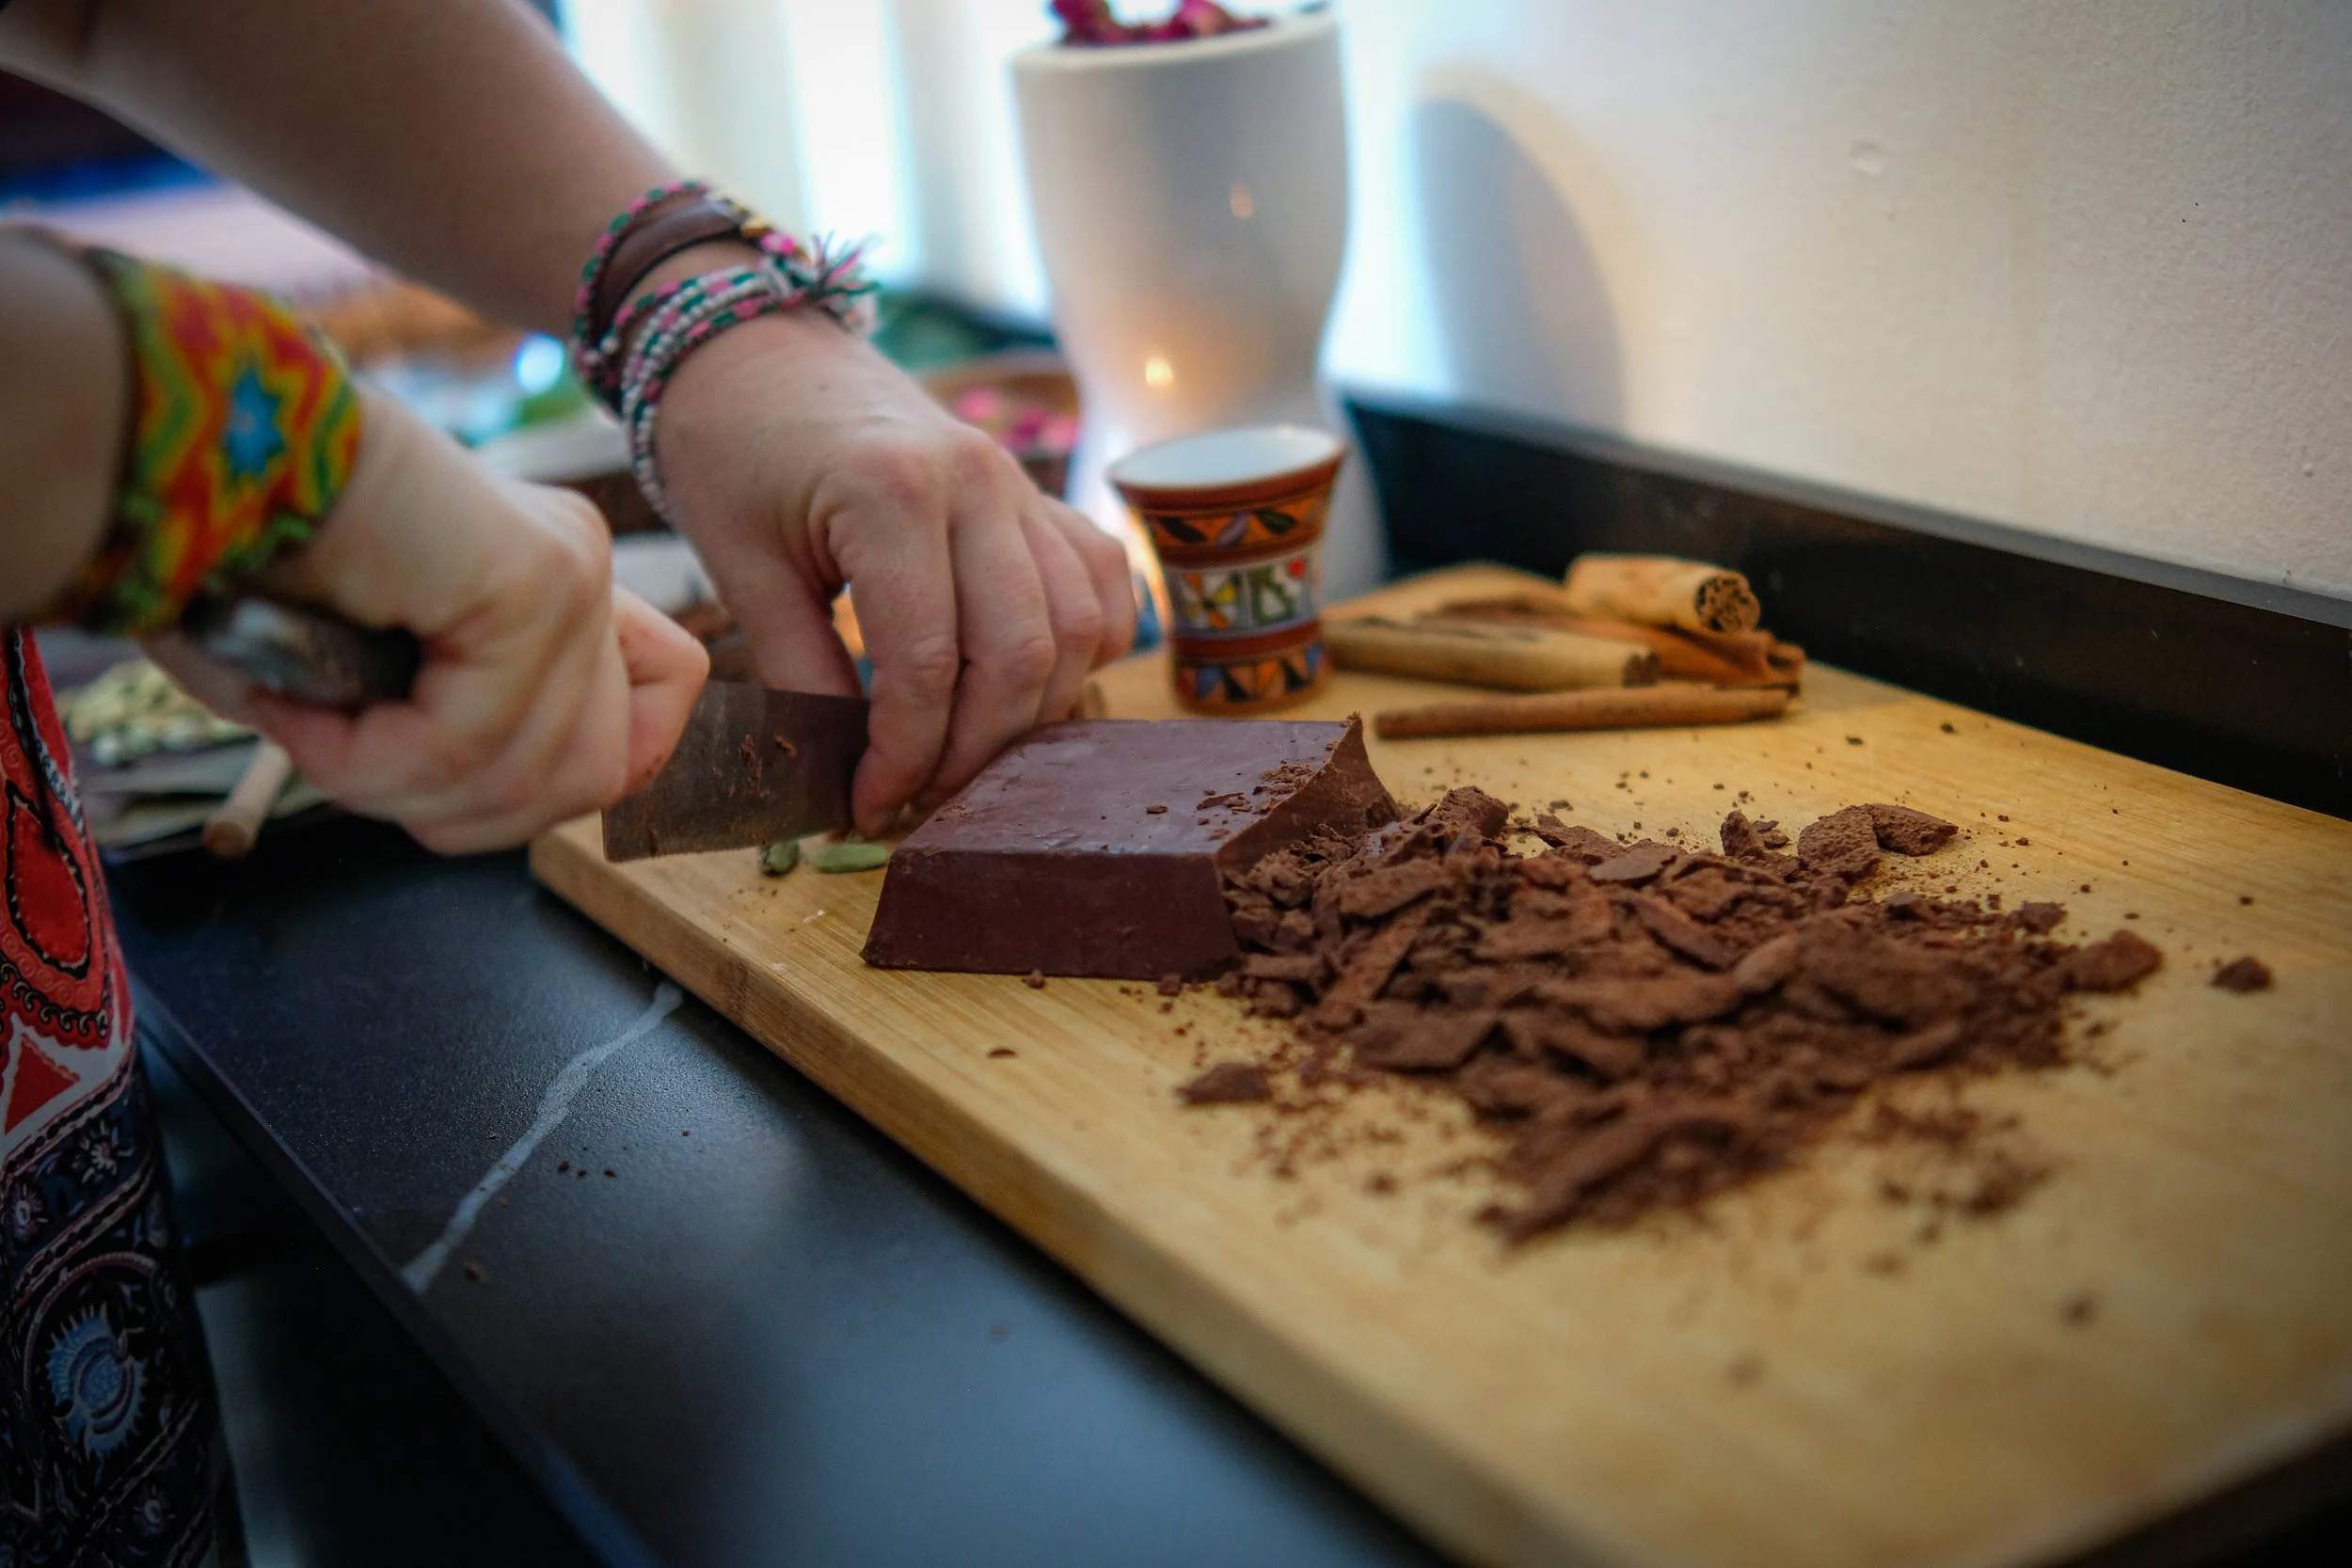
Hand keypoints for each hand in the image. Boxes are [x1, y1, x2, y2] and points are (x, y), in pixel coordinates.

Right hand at [150, 388, 707, 853]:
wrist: (185, 449)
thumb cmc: (239, 560)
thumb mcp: (365, 677)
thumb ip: (448, 739)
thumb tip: (472, 807)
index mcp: (555, 581)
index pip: (665, 700)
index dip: (571, 775)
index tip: (452, 778)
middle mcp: (580, 567)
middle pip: (598, 773)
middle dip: (462, 812)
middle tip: (349, 763)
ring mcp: (569, 569)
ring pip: (536, 780)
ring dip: (398, 791)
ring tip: (309, 732)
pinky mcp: (534, 578)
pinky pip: (473, 743)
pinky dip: (371, 761)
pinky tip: (301, 712)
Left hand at [652, 309, 1136, 833]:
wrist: (754, 347)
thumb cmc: (731, 449)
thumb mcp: (741, 567)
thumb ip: (799, 672)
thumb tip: (842, 775)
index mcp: (891, 494)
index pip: (928, 665)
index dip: (904, 755)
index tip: (867, 804)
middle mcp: (978, 482)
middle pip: (1021, 656)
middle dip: (975, 750)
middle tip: (918, 793)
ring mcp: (1018, 483)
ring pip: (1079, 627)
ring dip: (1035, 710)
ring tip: (968, 751)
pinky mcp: (1035, 492)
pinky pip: (1101, 581)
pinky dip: (1085, 646)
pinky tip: (1030, 683)